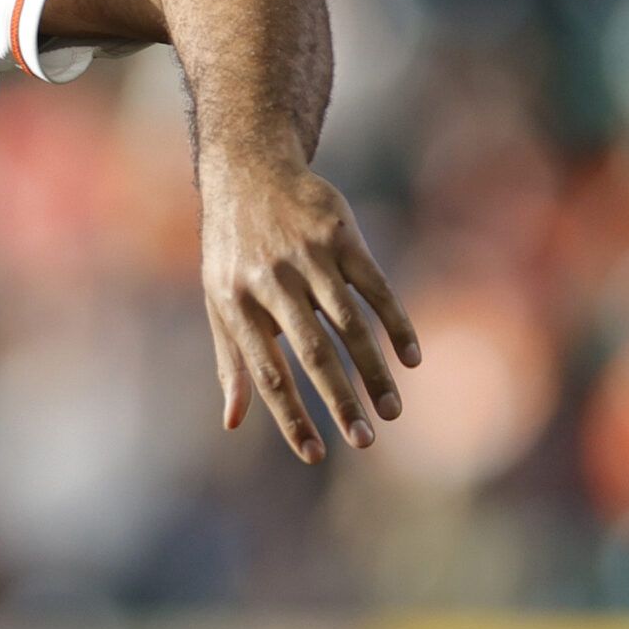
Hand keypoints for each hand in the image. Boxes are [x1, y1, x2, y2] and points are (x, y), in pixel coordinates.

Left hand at [199, 155, 419, 462]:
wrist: (249, 173)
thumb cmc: (231, 252)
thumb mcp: (218, 302)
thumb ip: (231, 363)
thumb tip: (232, 423)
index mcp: (235, 303)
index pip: (266, 372)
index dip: (289, 416)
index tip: (314, 455)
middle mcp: (271, 281)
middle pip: (312, 352)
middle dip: (340, 400)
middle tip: (365, 442)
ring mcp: (308, 257)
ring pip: (349, 324)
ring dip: (375, 370)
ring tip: (392, 411)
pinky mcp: (341, 236)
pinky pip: (375, 287)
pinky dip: (396, 323)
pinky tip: (411, 359)